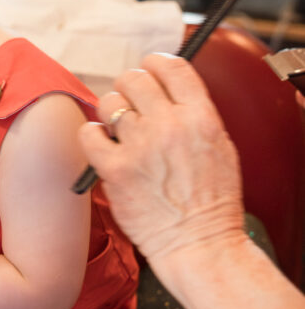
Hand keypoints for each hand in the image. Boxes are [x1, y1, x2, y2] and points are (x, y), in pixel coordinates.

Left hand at [79, 54, 245, 262]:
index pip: (172, 67)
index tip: (149, 69)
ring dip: (111, 113)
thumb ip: (193, 114)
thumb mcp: (219, 146)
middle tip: (130, 103)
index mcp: (201, 117)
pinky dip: (93, 137)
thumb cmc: (212, 202)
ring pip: (110, 103)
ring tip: (120, 132)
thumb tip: (164, 89)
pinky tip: (104, 148)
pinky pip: (90, 134)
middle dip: (129, 87)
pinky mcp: (115, 170)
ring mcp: (140, 147)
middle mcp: (170, 126)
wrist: (200, 245)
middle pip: (134, 78)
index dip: (155, 63)